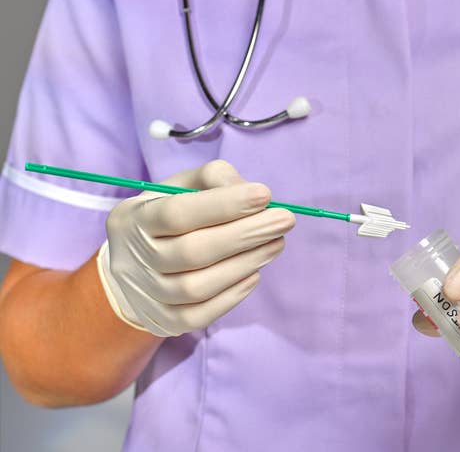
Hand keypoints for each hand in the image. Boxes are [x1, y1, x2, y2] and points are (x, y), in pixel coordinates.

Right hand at [97, 160, 294, 336]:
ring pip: (198, 287)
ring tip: (276, 243)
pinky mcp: (162, 321)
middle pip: (193, 251)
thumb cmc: (167, 216)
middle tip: (284, 220)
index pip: (177, 213)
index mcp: (133, 219)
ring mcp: (147, 295)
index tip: (265, 195)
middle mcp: (133, 259)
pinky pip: (200, 315)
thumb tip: (252, 193)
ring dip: (245, 263)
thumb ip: (214, 179)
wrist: (132, 265)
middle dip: (246, 235)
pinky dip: (232, 295)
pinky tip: (255, 273)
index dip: (224, 205)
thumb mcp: (180, 187)